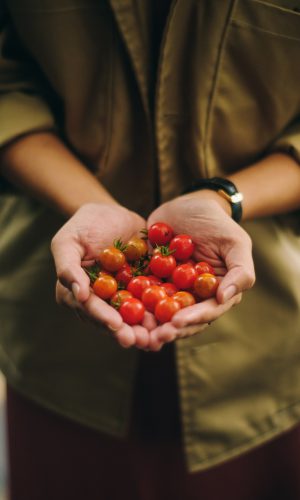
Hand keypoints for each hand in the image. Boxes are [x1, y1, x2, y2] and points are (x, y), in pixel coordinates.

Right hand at [51, 202, 150, 348]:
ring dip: (146, 329)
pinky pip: (152, 302)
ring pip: (134, 317)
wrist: (111, 213)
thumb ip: (68, 267)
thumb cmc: (84, 225)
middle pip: (113, 321)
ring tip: (158, 337)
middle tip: (140, 340)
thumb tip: (78, 294)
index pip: (90, 309)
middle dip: (127, 332)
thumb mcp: (68, 241)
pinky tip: (174, 318)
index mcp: (79, 294)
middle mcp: (101, 301)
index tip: (116, 324)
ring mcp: (123, 297)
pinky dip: (162, 311)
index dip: (103, 318)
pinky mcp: (142, 289)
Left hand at [146, 192, 254, 346]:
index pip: (206, 312)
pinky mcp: (151, 280)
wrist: (189, 204)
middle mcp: (193, 297)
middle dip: (167, 330)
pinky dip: (132, 303)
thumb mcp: (235, 243)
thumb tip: (224, 298)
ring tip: (136, 332)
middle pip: (181, 319)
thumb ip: (239, 271)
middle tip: (153, 336)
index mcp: (216, 293)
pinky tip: (121, 309)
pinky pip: (140, 294)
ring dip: (149, 325)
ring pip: (160, 313)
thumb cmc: (217, 223)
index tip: (177, 323)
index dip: (192, 319)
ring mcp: (171, 289)